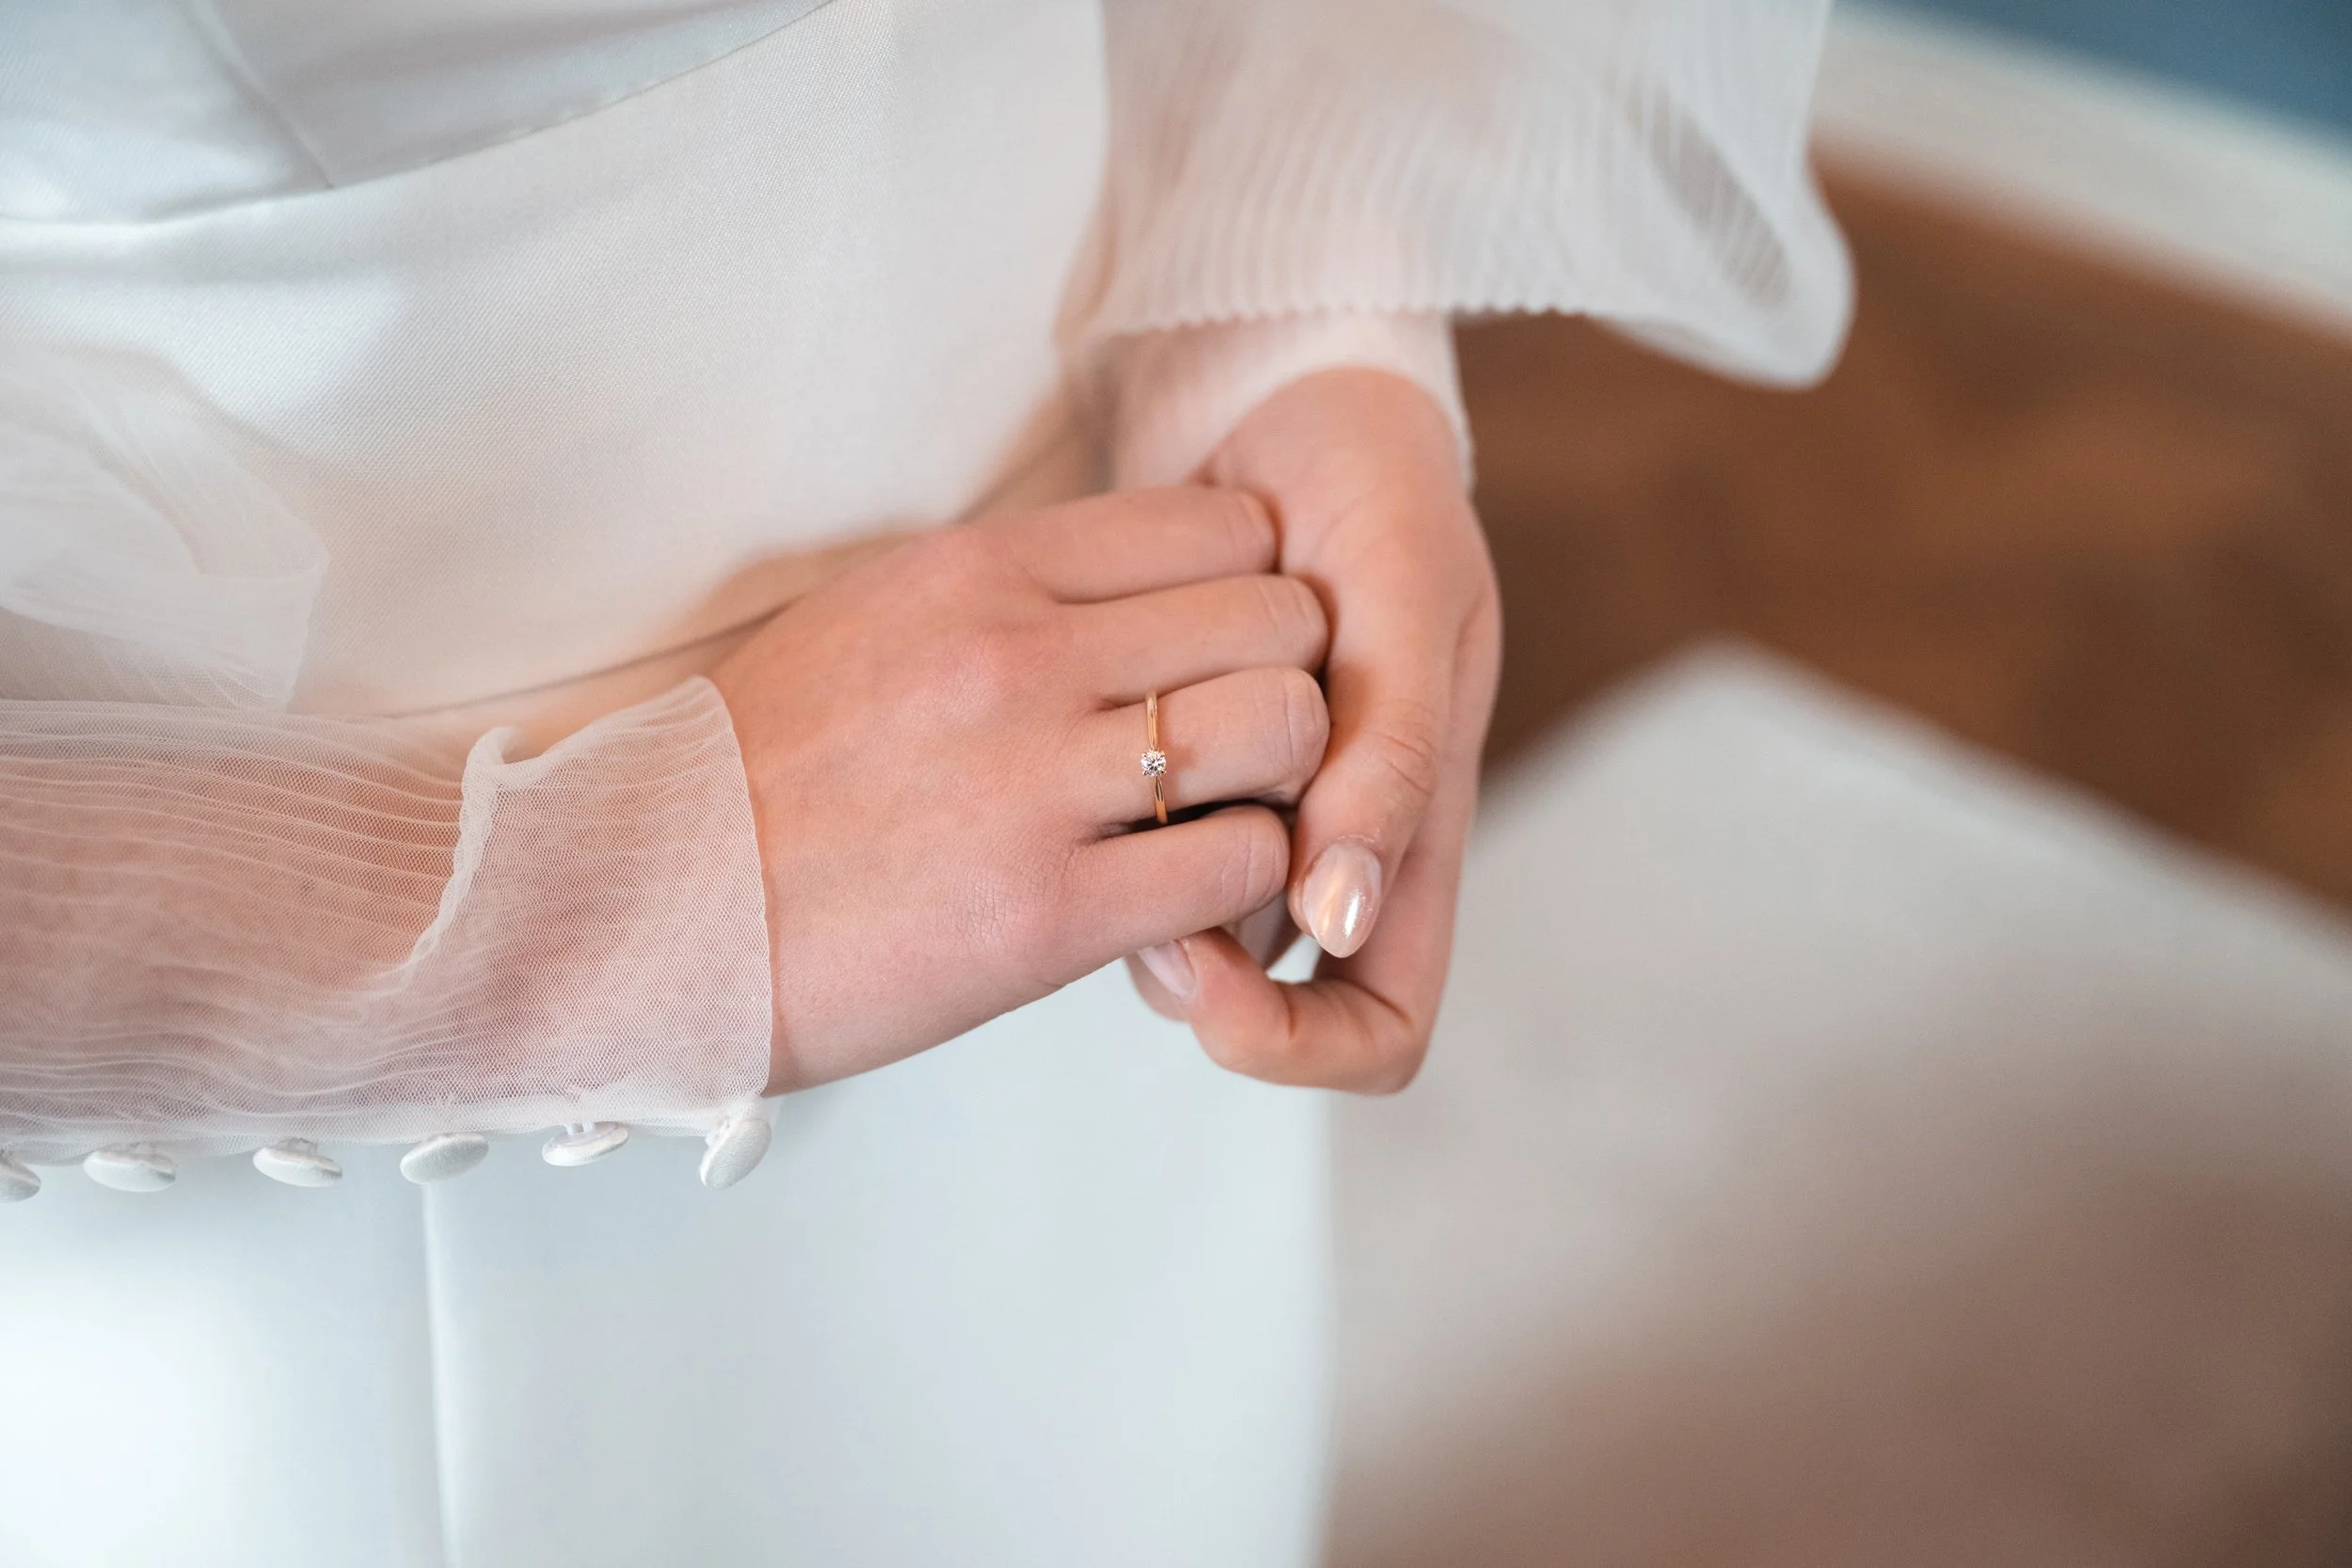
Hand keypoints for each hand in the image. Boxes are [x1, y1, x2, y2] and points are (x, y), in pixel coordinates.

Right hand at [712, 488, 1331, 1091]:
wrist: (636, 916)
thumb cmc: (755, 777)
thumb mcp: (871, 622)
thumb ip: (1005, 594)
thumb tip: (1124, 583)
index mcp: (977, 569)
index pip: (1220, 524)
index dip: (1254, 591)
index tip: (1224, 652)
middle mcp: (1017, 653)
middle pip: (1280, 617)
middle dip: (1290, 679)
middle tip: (1246, 744)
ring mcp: (1034, 780)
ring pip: (1286, 727)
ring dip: (1285, 780)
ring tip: (1226, 819)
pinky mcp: (1045, 912)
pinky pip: (1239, 861)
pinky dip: (1242, 882)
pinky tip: (1186, 900)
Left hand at [1126, 368, 1500, 1091]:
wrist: (1287, 404)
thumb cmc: (1375, 492)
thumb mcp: (1409, 600)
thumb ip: (1391, 754)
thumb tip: (1341, 919)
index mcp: (1412, 834)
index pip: (1377, 1028)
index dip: (1299, 1040)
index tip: (1200, 973)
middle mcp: (1325, 849)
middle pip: (1253, 994)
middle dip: (1181, 962)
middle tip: (1112, 861)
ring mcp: (1245, 813)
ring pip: (1175, 926)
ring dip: (1127, 882)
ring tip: (1091, 775)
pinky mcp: (1167, 764)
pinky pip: (1118, 842)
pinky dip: (1086, 814)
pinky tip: (1056, 741)